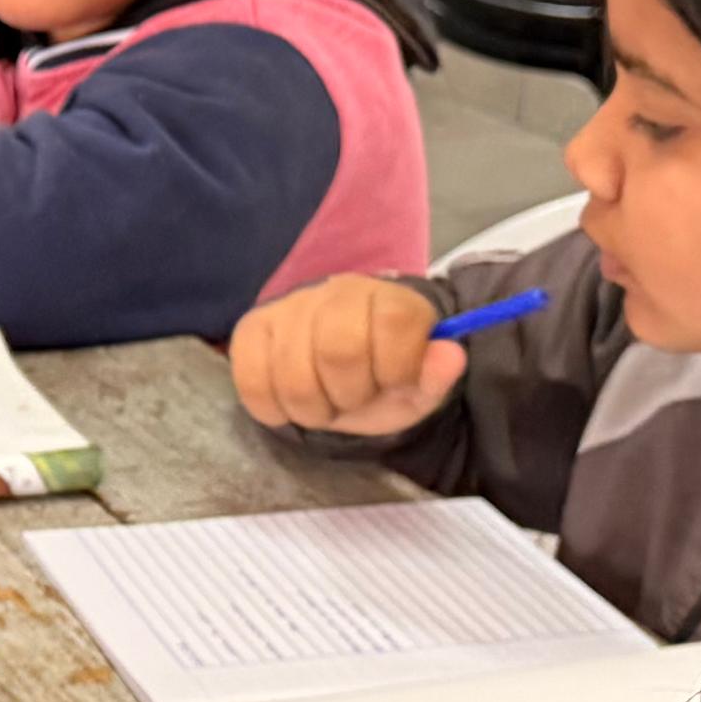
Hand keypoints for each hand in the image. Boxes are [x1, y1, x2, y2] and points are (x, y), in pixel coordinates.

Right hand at [228, 274, 464, 435]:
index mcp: (386, 299)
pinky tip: (290, 405)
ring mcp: (288, 308)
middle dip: (349, 394)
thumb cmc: (381, 379)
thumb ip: (437, 375)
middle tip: (352, 400)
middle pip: (338, 350)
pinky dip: (273, 408)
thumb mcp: (418, 387)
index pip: (394, 324)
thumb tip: (450, 355)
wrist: (339, 368)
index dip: (396, 369)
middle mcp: (335, 292)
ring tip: (323, 405)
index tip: (394, 384)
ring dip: (311, 409)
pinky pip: (252, 379)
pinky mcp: (250, 330)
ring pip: (291, 372)